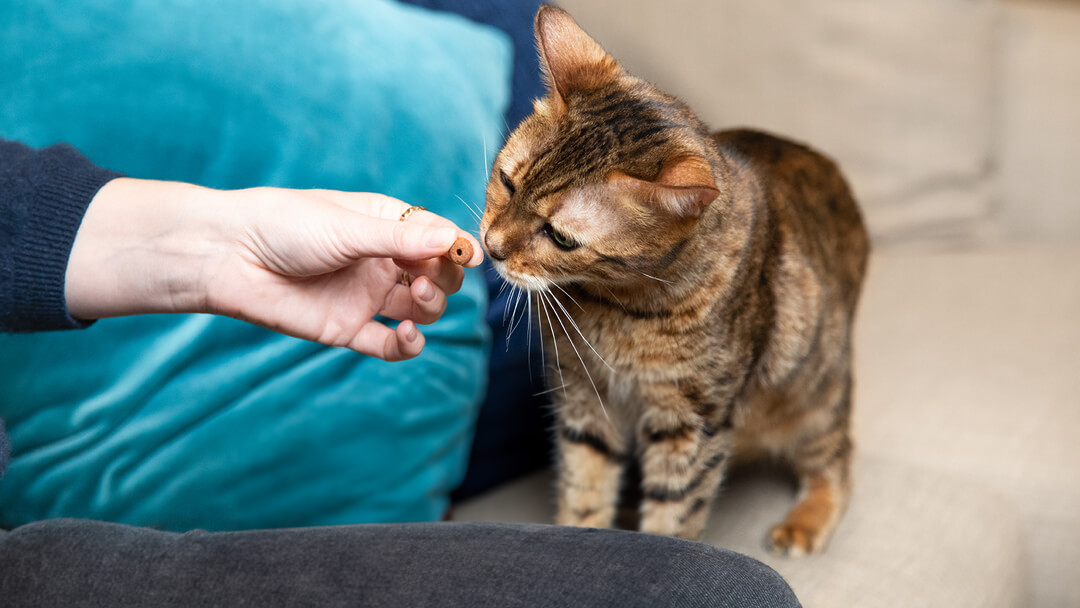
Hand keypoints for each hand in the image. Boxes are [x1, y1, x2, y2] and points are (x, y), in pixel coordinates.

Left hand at [65, 178, 482, 359]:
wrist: (228, 257)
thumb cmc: (284, 225)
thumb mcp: (348, 226)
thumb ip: (401, 239)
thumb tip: (455, 241)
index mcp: (385, 225)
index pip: (437, 238)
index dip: (457, 247)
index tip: (468, 256)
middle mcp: (381, 261)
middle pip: (437, 276)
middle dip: (445, 278)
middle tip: (430, 278)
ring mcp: (367, 295)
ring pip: (422, 310)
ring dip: (432, 307)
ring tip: (416, 297)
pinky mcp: (348, 328)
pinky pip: (390, 344)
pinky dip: (408, 344)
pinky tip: (408, 336)